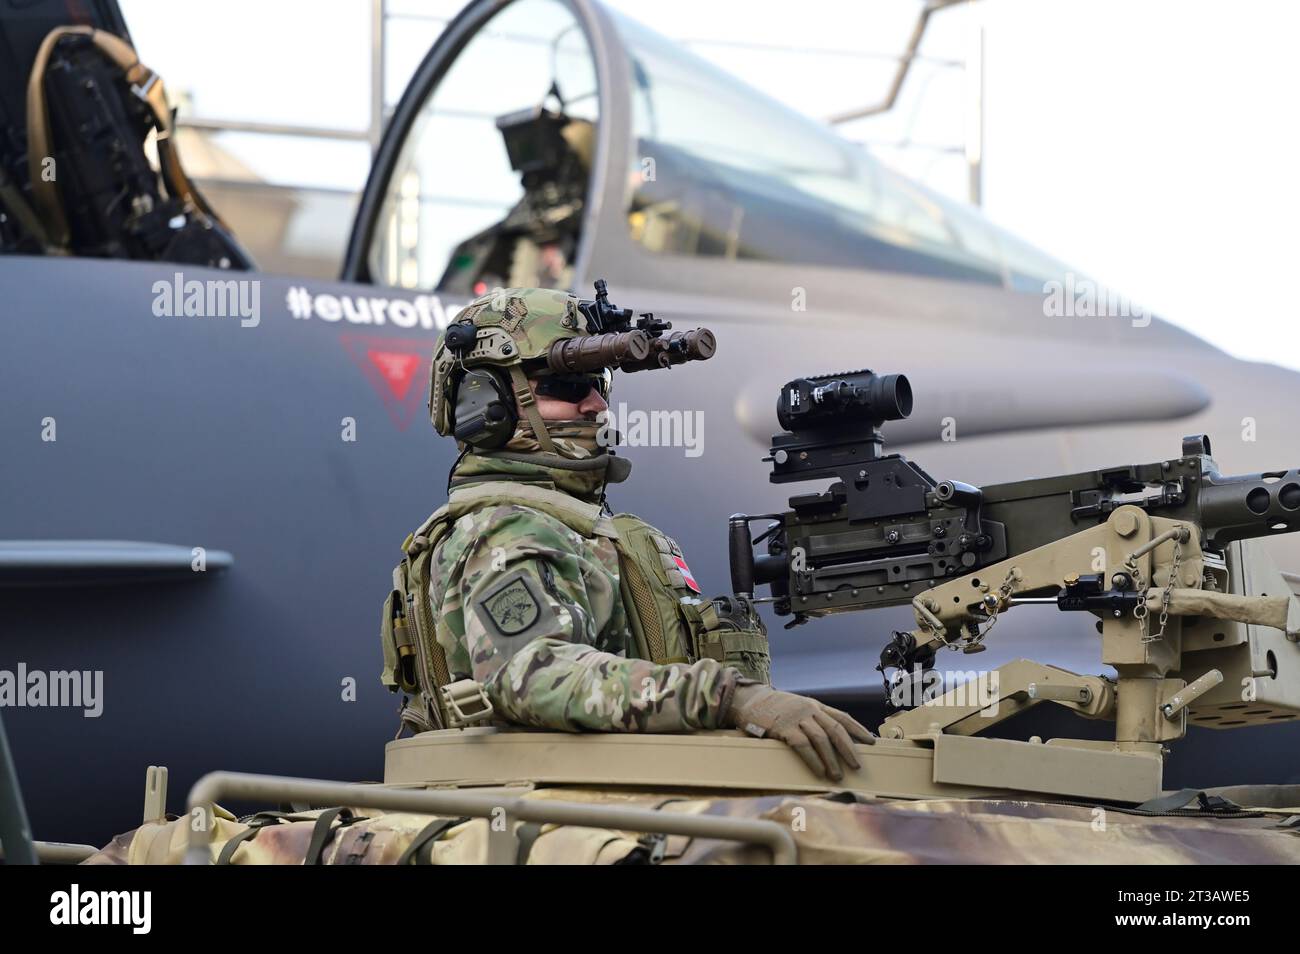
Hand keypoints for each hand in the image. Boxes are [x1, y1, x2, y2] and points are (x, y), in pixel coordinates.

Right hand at [726, 684, 874, 780]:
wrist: (749, 701)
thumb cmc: (773, 708)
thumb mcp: (797, 707)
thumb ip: (812, 718)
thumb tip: (830, 739)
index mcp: (814, 705)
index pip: (842, 717)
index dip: (858, 729)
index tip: (871, 741)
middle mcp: (809, 709)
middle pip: (836, 730)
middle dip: (849, 749)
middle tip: (857, 765)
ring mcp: (797, 718)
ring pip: (822, 740)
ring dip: (832, 760)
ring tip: (837, 775)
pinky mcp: (784, 728)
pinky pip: (803, 746)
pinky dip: (814, 760)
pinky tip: (819, 771)